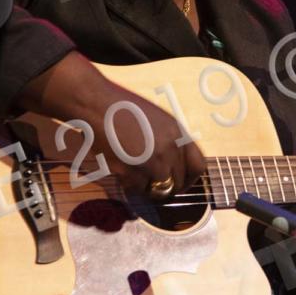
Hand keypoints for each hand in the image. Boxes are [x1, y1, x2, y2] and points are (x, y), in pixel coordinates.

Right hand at [15, 51, 205, 194]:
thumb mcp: (159, 120)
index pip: (198, 167)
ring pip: (158, 190)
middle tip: (152, 185)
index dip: (190, 180)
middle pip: (178, 183)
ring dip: (146, 186)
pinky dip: (129, 184)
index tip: (181, 185)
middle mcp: (170, 149)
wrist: (96, 104)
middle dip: (166, 187)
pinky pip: (137, 189)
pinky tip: (120, 167)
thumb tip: (176, 167)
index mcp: (179, 133)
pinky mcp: (132, 171)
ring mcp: (152, 161)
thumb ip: (171, 142)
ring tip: (133, 171)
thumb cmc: (123, 109)